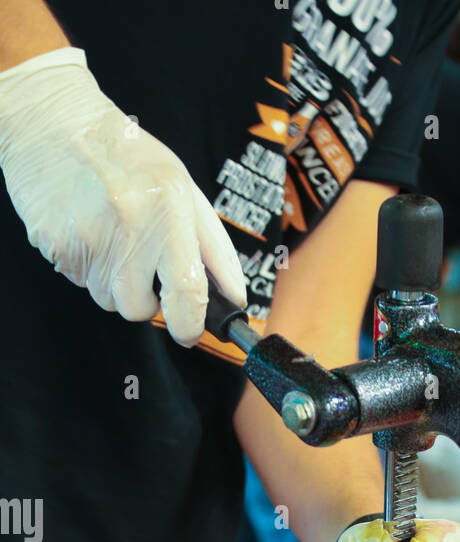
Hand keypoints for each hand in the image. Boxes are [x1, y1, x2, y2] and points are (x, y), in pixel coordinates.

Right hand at [0, 49, 245, 344]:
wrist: (53, 122)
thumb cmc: (127, 157)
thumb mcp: (183, 189)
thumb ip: (214, 247)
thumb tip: (236, 299)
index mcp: (167, 211)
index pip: (187, 292)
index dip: (190, 325)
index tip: (189, 331)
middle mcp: (128, 228)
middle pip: (140, 309)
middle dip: (146, 299)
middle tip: (142, 262)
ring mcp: (87, 239)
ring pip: (109, 300)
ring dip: (116, 281)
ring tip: (112, 236)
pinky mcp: (54, 246)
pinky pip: (81, 283)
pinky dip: (89, 267)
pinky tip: (89, 230)